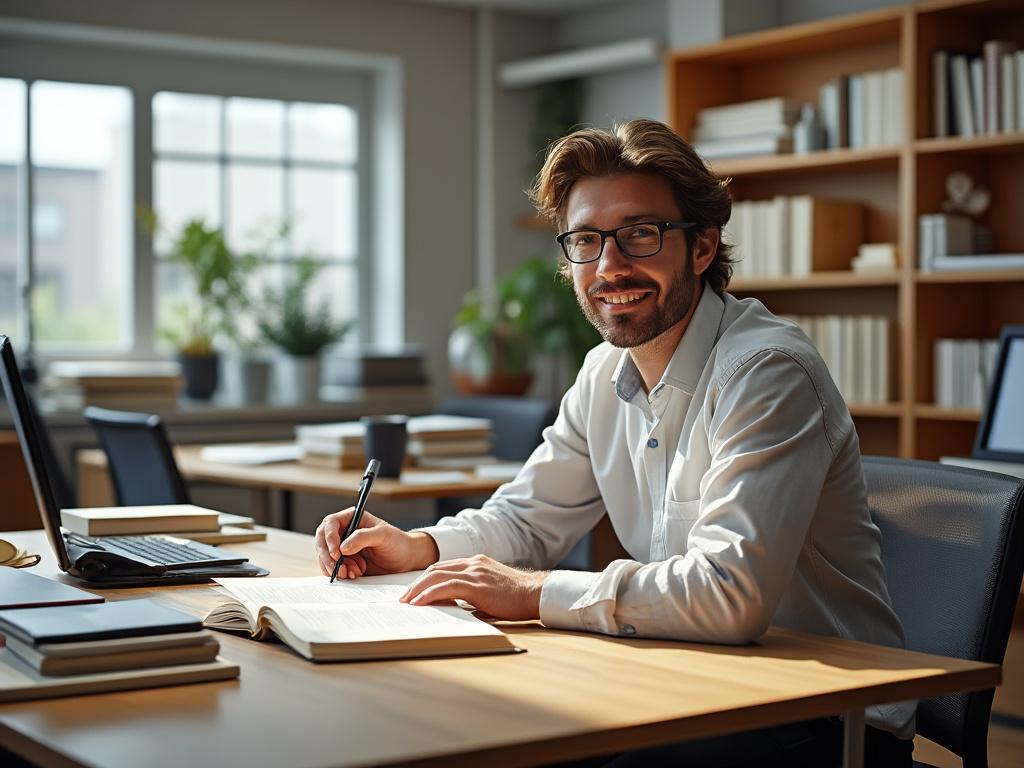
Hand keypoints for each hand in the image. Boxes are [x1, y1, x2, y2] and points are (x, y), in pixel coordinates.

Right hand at [314, 508, 438, 578]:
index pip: (330, 523)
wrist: (406, 560)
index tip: (337, 552)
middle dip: (328, 556)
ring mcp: (343, 548)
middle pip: (322, 541)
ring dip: (335, 567)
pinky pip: (333, 568)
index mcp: (352, 519)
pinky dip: (340, 573)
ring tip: (352, 572)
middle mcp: (344, 532)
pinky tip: (355, 574)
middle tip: (338, 568)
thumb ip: (363, 537)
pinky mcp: (345, 562)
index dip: (329, 537)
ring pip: (326, 557)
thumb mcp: (383, 536)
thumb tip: (343, 547)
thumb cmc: (398, 542)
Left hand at [400, 554, 546, 620]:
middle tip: (404, 599)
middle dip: (416, 584)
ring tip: (407, 603)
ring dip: (418, 590)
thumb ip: (473, 597)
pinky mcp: (477, 584)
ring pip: (437, 576)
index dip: (425, 580)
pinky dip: (430, 594)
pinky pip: (446, 587)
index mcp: (476, 563)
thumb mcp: (491, 594)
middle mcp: (473, 563)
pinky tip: (420, 603)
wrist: (535, 593)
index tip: (413, 593)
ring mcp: (474, 571)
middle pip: (435, 569)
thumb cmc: (517, 598)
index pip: (443, 568)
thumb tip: (457, 610)